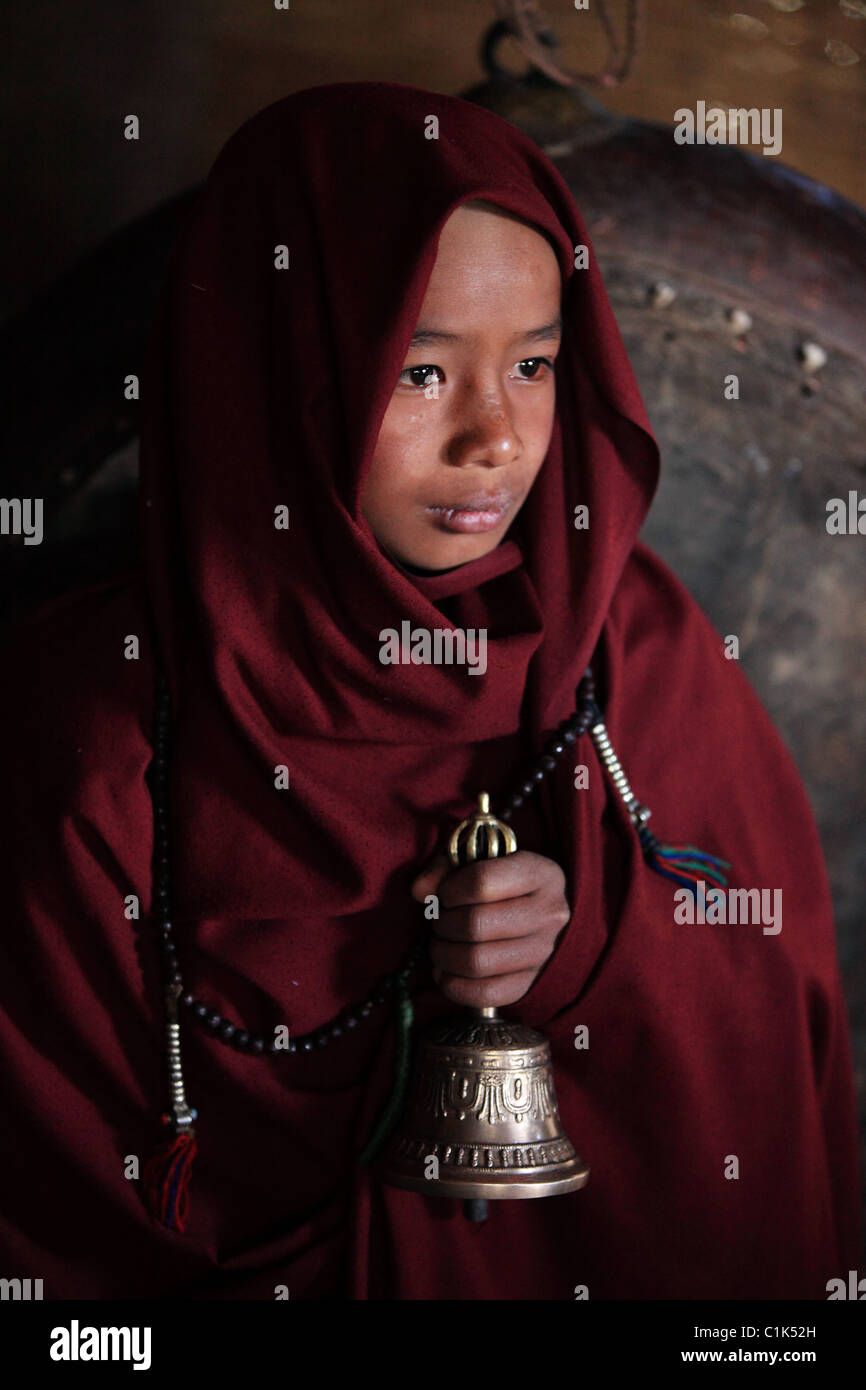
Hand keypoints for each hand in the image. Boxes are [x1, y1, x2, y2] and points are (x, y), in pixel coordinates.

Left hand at [409, 849, 571, 1007]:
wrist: (540, 911)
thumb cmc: (503, 881)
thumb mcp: (479, 859)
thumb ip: (446, 867)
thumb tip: (420, 891)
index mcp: (540, 874)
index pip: (482, 881)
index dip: (450, 888)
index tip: (445, 894)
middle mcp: (549, 914)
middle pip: (476, 924)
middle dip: (443, 923)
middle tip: (439, 920)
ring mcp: (542, 953)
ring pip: (476, 962)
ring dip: (443, 954)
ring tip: (440, 944)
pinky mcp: (529, 983)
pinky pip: (484, 994)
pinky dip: (453, 985)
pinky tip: (444, 972)